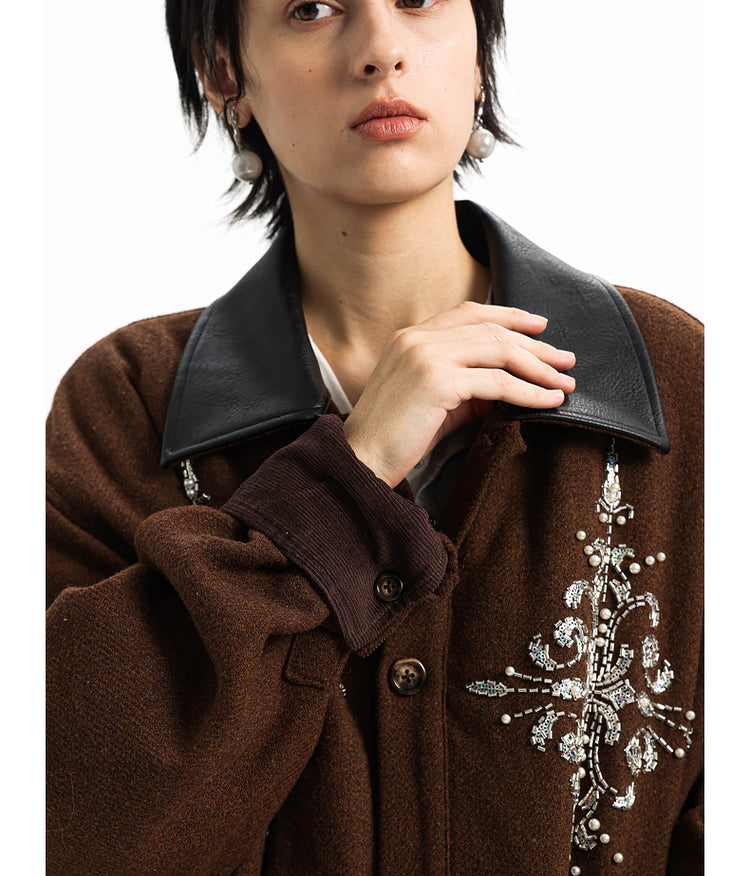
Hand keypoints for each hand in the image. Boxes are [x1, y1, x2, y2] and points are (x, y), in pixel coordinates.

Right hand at [343, 301, 575, 487]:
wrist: (362, 459)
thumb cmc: (395, 436)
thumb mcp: (435, 400)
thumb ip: (468, 385)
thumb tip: (512, 386)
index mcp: (411, 336)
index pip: (470, 312)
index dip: (509, 316)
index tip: (539, 326)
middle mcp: (417, 338)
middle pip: (491, 330)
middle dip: (535, 346)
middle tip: (565, 361)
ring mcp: (426, 356)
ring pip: (498, 351)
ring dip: (538, 368)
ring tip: (564, 383)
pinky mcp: (436, 381)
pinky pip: (496, 382)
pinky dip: (528, 392)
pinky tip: (546, 401)